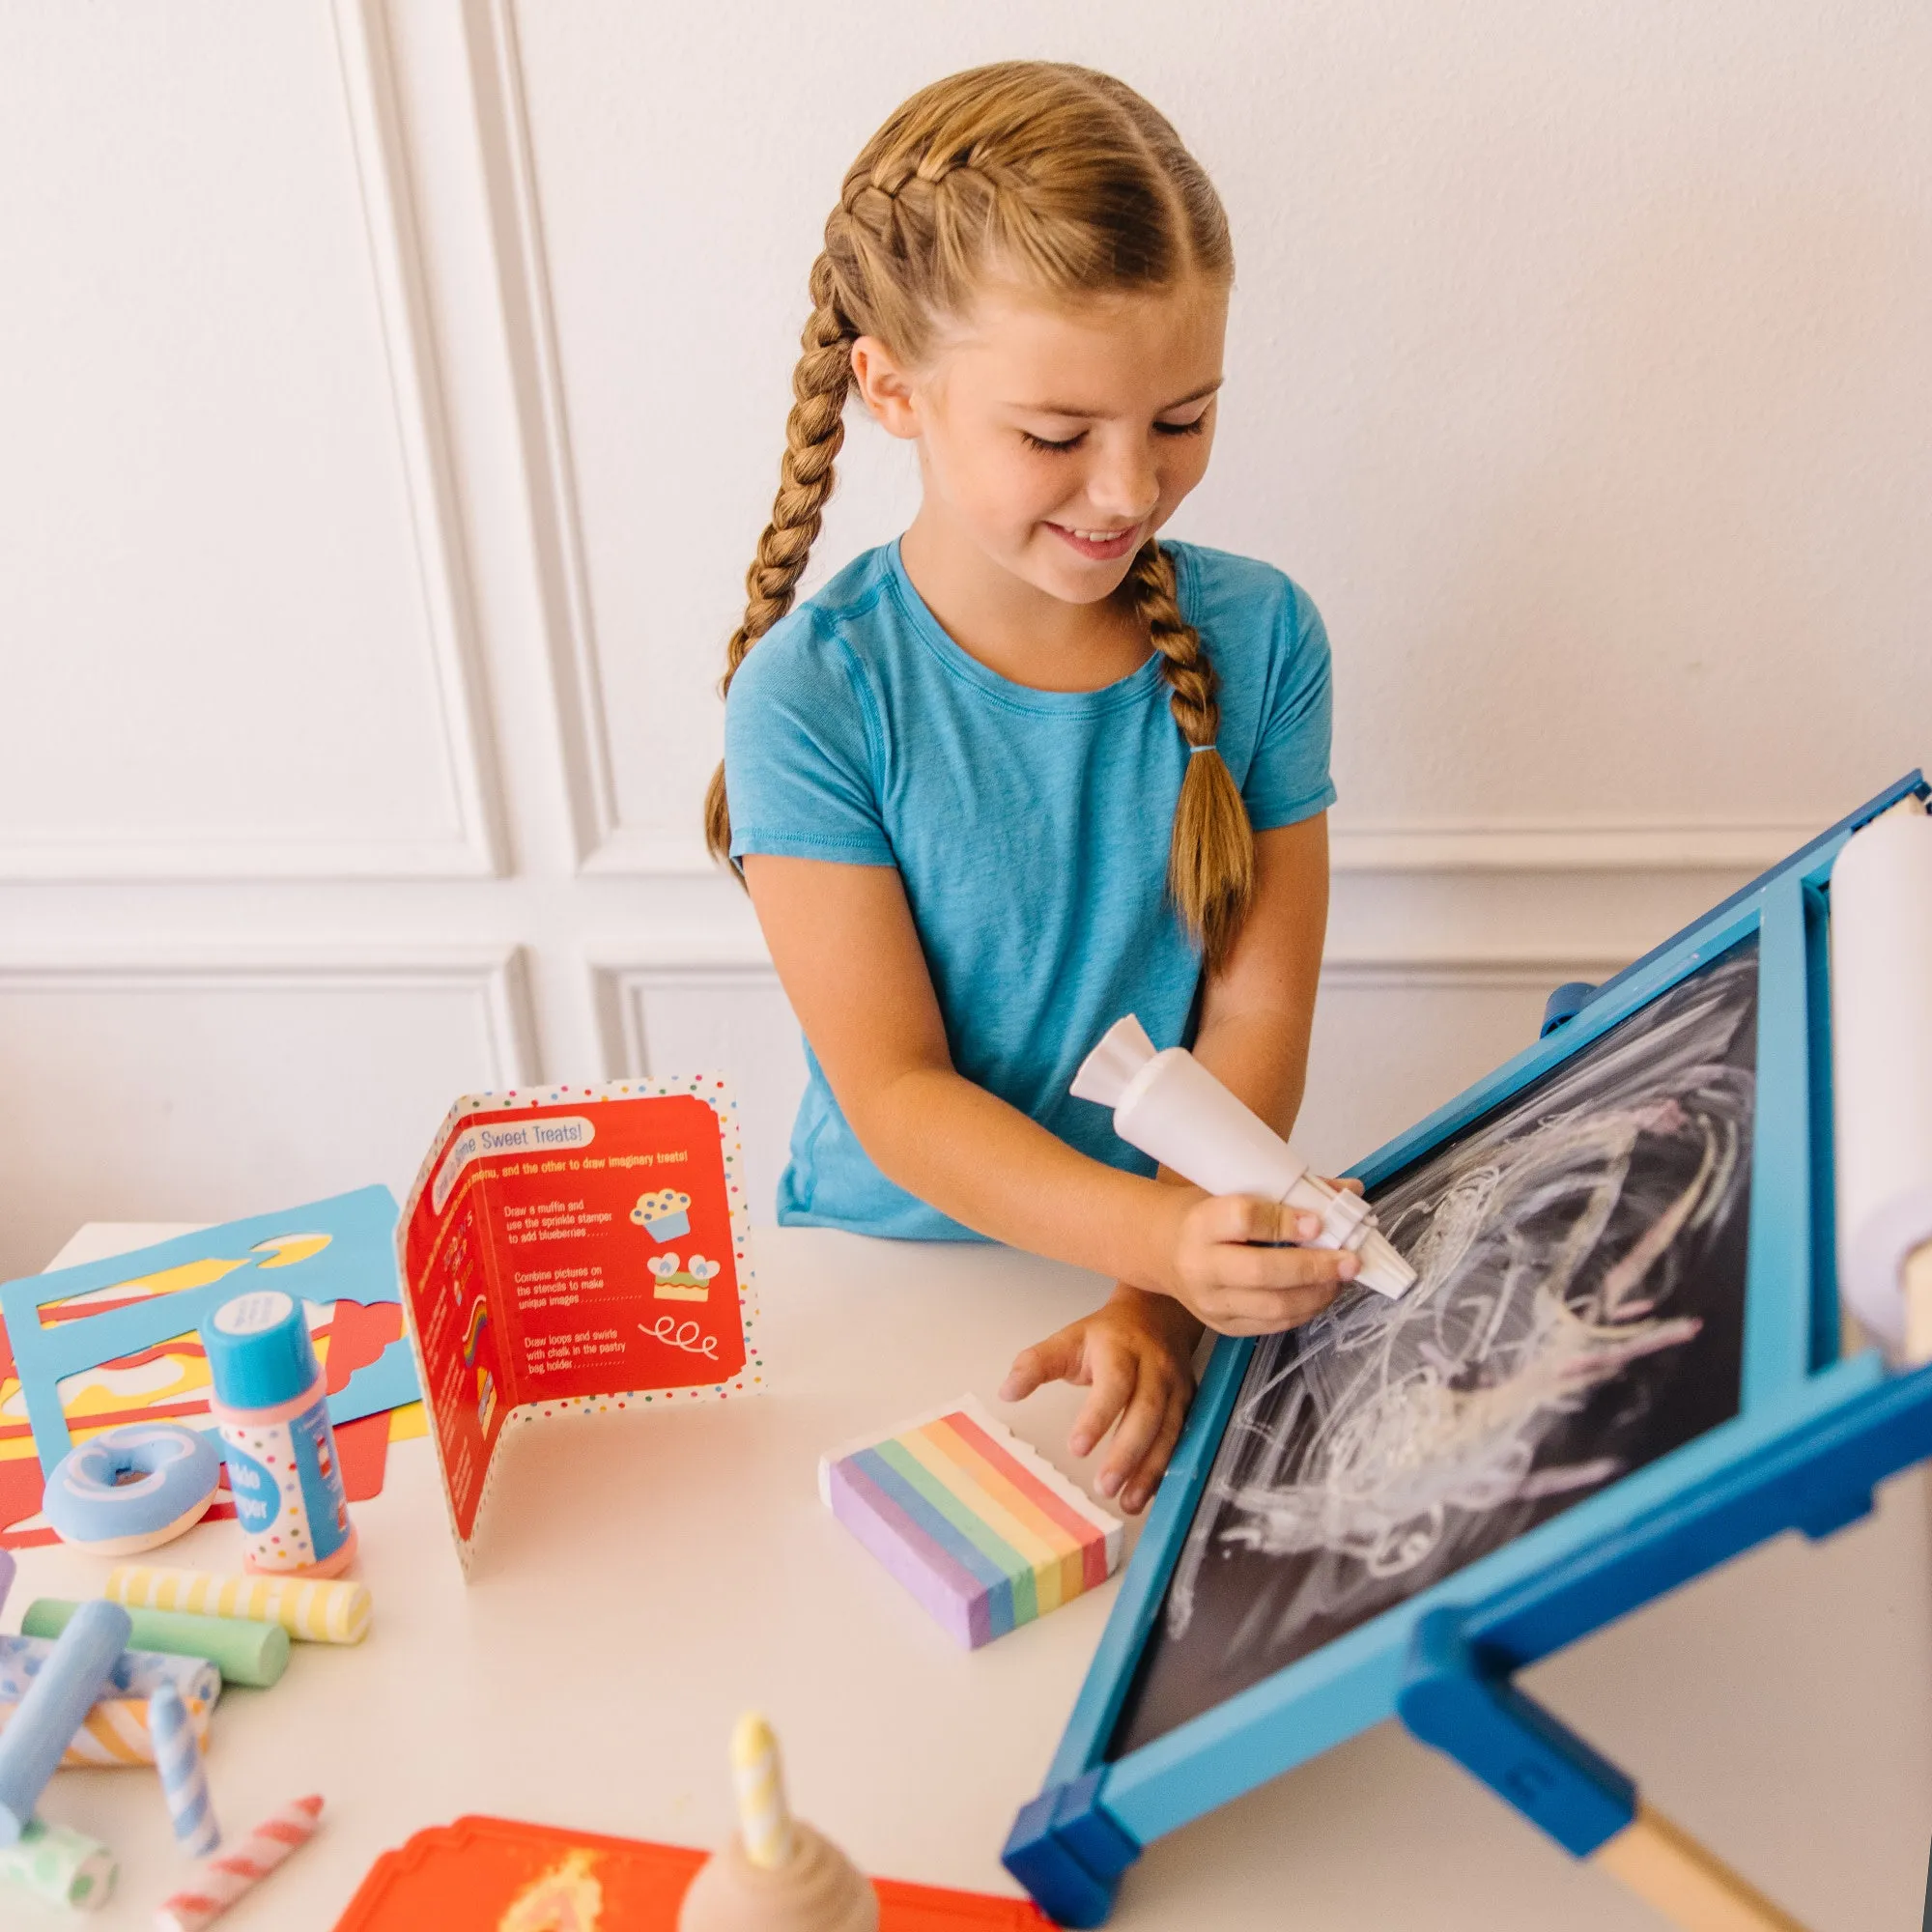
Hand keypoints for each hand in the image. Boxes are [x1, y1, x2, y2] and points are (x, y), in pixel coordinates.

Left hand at [999, 1286, 1201, 1514]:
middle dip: (1127, 1453)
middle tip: (1105, 1487)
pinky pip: (1182, 1440)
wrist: (1157, 1316)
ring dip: (1150, 1470)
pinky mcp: (1189, 1405)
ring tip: (1128, 1502)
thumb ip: (1036, 1364)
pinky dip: (1166, 1470)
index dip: (1098, 1417)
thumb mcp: (1068, 1340)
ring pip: (1170, 1431)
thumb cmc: (1108, 1336)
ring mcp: (1177, 1388)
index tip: (1077, 1448)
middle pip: (1147, 1412)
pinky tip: (1149, 1493)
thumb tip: (1007, 1392)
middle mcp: (1155, 1368)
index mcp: (1121, 1350)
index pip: (1114, 1384)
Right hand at [1155, 1188, 1358, 1335]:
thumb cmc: (1207, 1214)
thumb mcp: (1234, 1191)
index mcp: (1200, 1223)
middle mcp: (1200, 1266)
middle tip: (1349, 1260)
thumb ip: (1290, 1192)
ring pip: (1272, 1306)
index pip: (1244, 1220)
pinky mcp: (1223, 1326)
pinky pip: (1272, 1325)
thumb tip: (1349, 1191)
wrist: (1163, 1250)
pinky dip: (1304, 1310)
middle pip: (1262, 1271)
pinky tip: (1321, 1293)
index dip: (1284, 1222)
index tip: (1318, 1222)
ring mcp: (1210, 1302)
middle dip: (1313, 1267)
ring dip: (1316, 1294)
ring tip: (1341, 1278)